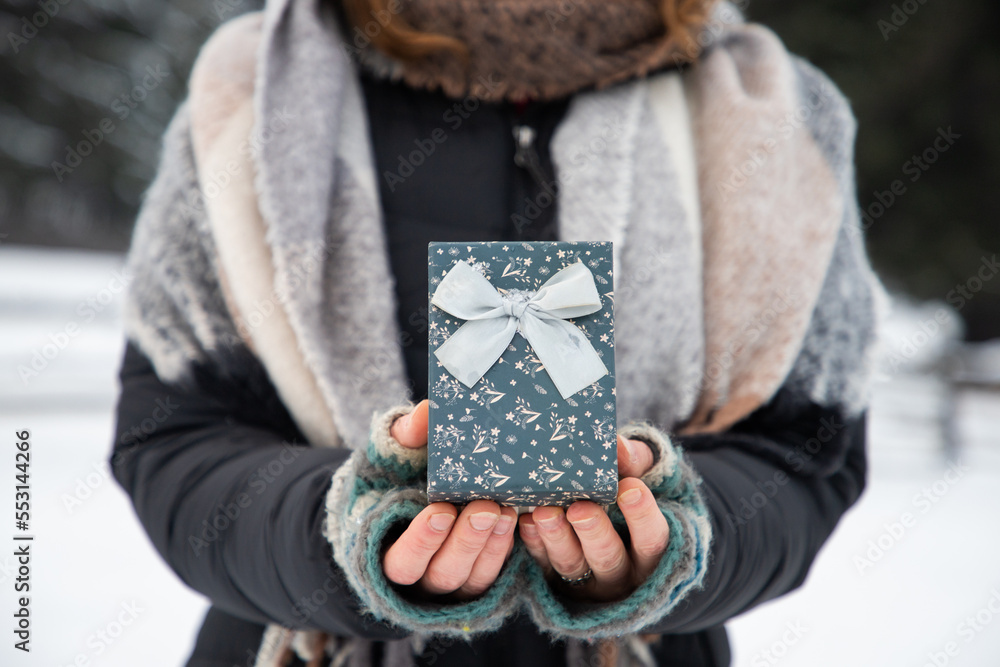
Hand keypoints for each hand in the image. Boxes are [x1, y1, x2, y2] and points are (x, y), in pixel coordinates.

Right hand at [381, 401, 517, 598]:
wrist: (418, 487)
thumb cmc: (399, 472)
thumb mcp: (395, 451)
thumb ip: (404, 434)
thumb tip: (425, 414)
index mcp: (387, 550)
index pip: (402, 562)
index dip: (422, 541)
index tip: (442, 510)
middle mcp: (419, 574)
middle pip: (442, 573)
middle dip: (466, 541)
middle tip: (485, 507)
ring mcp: (451, 577)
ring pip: (471, 578)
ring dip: (490, 544)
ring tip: (504, 510)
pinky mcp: (477, 573)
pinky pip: (493, 572)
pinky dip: (504, 548)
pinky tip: (513, 519)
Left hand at [517, 436, 668, 601]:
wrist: (599, 508)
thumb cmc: (625, 490)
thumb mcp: (636, 474)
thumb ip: (634, 461)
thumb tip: (620, 448)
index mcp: (647, 550)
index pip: (652, 538)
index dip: (642, 516)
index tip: (629, 486)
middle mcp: (620, 571)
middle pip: (609, 557)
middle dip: (593, 532)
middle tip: (579, 509)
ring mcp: (586, 579)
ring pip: (573, 565)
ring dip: (557, 538)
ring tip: (545, 513)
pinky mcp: (554, 580)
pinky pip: (543, 565)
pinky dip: (534, 544)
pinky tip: (526, 522)